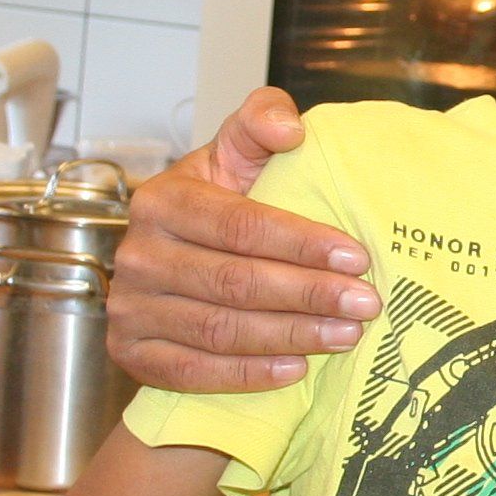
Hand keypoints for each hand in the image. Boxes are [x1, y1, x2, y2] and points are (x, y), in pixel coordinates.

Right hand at [107, 88, 381, 390]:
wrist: (172, 259)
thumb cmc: (217, 203)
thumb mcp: (235, 153)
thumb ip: (261, 120)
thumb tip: (290, 130)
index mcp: (162, 200)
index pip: (239, 225)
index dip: (301, 243)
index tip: (356, 257)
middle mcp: (138, 255)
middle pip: (233, 281)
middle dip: (308, 294)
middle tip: (365, 304)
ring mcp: (130, 308)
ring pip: (219, 330)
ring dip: (290, 336)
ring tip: (345, 335)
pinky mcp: (132, 354)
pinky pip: (193, 372)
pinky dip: (247, 375)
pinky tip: (296, 369)